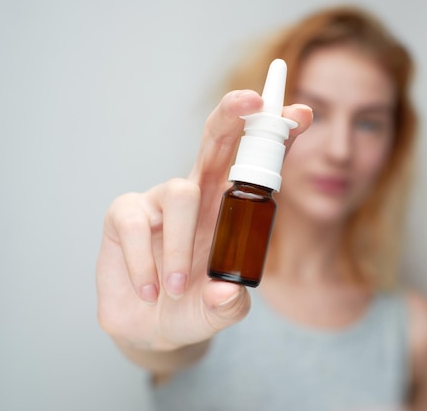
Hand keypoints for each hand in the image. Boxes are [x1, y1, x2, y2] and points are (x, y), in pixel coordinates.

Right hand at [96, 90, 312, 351]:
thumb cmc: (194, 307)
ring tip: (180, 287)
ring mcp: (160, 200)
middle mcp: (198, 194)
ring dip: (183, 246)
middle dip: (233, 116)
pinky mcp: (125, 214)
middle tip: (252, 100)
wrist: (151, 327)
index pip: (256, 165)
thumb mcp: (220, 310)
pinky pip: (136, 223)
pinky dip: (145, 262)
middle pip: (216, 142)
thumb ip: (229, 305)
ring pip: (181, 194)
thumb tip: (226, 293)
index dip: (276, 137)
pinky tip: (151, 289)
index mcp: (230, 208)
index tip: (301, 114)